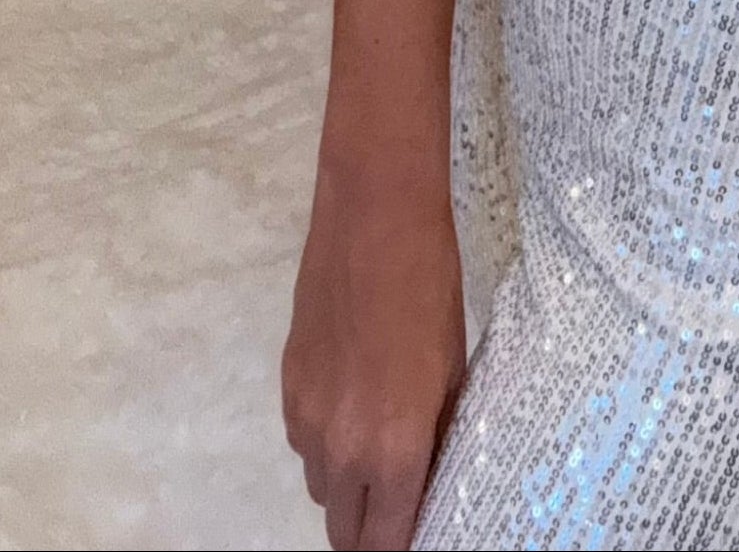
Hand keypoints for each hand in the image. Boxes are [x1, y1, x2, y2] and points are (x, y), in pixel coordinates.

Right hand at [281, 167, 467, 551]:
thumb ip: (435, 434)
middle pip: (342, 530)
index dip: (399, 546)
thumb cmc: (430, 287)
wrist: (374, 219)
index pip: (383, 543)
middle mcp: (340, 449)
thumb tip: (430, 475)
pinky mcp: (286, 388)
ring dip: (347, 481)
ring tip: (377, 438)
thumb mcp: (452, 368)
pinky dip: (325, 439)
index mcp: (391, 450)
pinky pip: (304, 441)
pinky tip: (352, 397)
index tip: (415, 534)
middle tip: (397, 502)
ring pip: (321, 485)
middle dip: (368, 527)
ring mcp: (306, 420)